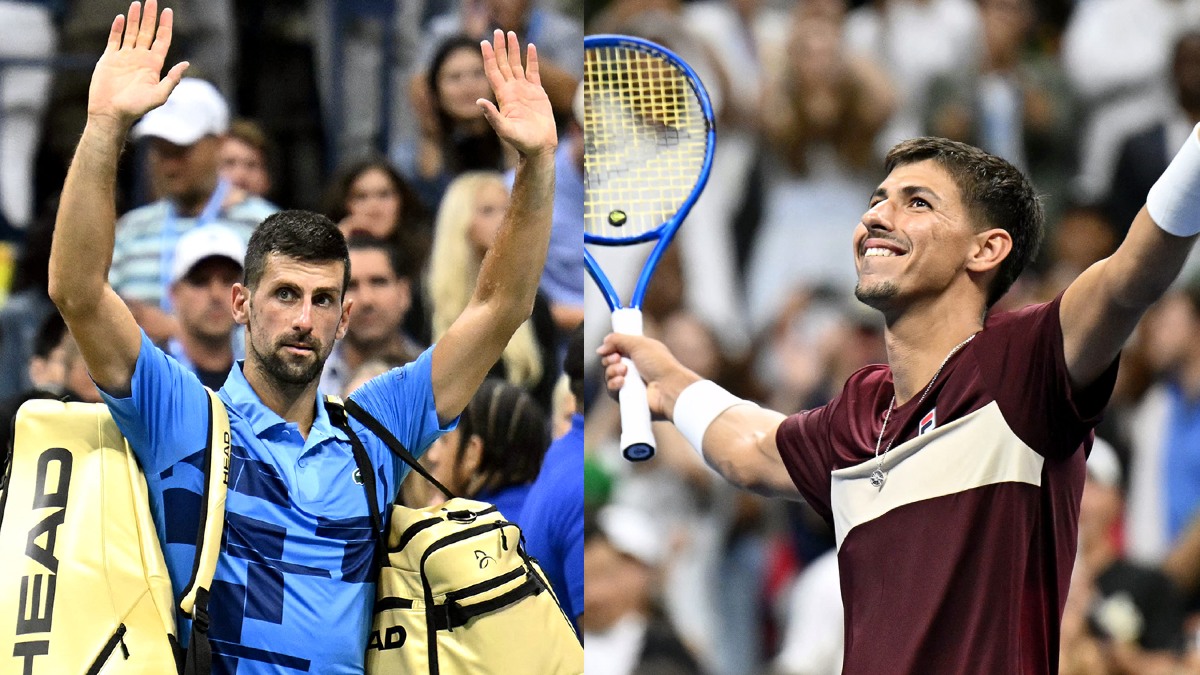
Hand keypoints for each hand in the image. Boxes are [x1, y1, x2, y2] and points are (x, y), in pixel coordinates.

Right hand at [87, 0, 188, 126]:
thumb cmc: (136, 108)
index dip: (165, 26)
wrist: (111, 113)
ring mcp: (124, 57)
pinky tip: (120, 17)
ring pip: (130, 33)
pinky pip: (114, 40)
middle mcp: (140, 58)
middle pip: (147, 32)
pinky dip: (117, 28)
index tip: (167, 11)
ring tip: (137, 4)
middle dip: (150, 17)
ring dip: (134, 18)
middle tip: (152, 0)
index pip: (162, 40)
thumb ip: (172, 80)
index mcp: (153, 65)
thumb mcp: (159, 95)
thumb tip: (186, 64)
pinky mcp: (109, 59)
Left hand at [477, 30, 556, 158]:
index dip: (488, 57)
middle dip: (500, 47)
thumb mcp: (505, 130)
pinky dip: (531, 59)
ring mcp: (524, 90)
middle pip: (503, 64)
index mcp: (503, 96)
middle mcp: (512, 90)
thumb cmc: (521, 142)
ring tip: (510, 34)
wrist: (539, 147)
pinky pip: (533, 71)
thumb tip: (479, 101)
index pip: (493, 72)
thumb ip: (492, 116)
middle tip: (497, 31)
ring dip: (513, 50)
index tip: (483, 42)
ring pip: (516, 65)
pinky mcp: (537, 93)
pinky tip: (531, 47)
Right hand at [597, 333, 700, 421]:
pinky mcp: (627, 397)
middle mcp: (634, 366)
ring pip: (609, 375)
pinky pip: (611, 390)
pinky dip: (614, 384)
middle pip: (609, 361)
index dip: (610, 347)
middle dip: (610, 359)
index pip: (617, 348)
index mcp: (639, 352)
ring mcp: (630, 382)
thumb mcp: (639, 343)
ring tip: (624, 371)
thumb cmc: (659, 363)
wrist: (668, 387)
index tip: (609, 347)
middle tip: (618, 359)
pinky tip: (622, 382)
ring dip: (612, 371)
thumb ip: (618, 339)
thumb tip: (602, 345)